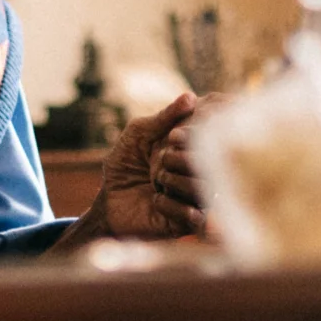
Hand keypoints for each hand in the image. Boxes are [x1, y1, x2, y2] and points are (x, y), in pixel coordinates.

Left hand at [65, 93, 204, 246]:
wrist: (108, 202)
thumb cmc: (124, 165)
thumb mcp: (138, 134)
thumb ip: (163, 117)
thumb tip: (190, 97)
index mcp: (194, 149)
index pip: (212, 137)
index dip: (192, 135)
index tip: (171, 137)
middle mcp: (201, 172)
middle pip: (210, 161)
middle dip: (179, 158)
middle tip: (159, 161)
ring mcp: (197, 197)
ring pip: (204, 187)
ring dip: (174, 181)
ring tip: (156, 182)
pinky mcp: (189, 223)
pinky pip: (195, 214)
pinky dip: (171, 205)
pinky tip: (156, 201)